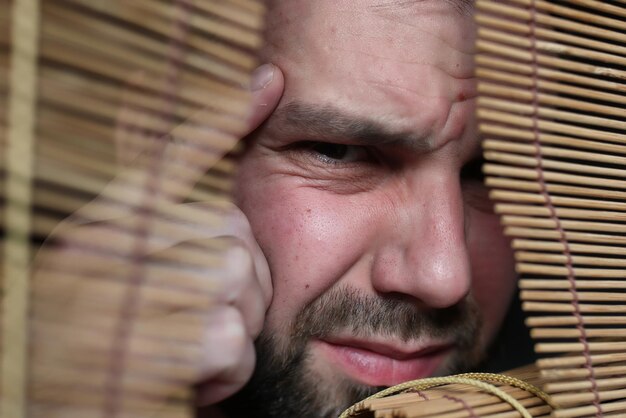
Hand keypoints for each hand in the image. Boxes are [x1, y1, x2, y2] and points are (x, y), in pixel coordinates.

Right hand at [30, 63, 283, 414]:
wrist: (72, 406)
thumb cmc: (117, 344)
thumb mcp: (139, 278)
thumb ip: (175, 225)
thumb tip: (235, 155)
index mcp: (104, 226)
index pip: (169, 159)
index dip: (219, 120)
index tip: (268, 84)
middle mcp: (104, 248)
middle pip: (230, 235)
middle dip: (243, 284)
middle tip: (207, 319)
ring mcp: (119, 298)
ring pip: (236, 286)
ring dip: (233, 330)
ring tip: (193, 347)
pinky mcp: (146, 354)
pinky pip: (230, 344)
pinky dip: (225, 373)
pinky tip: (193, 380)